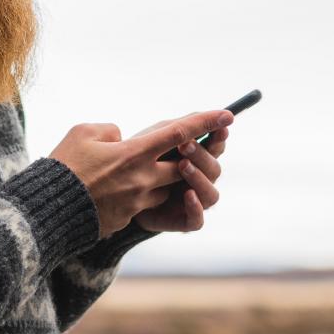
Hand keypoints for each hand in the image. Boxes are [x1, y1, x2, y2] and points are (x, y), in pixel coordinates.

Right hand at [49, 110, 231, 238]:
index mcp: (134, 154)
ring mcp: (137, 202)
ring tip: (129, 172)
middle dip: (183, 159)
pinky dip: (133, 195)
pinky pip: (141, 204)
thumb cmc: (63, 166)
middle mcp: (143, 179)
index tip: (226, 114)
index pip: (178, 133)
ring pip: (164, 188)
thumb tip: (122, 138)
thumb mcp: (83, 133)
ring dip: (157, 178)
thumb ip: (109, 130)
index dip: (204, 122)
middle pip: (180, 167)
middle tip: (178, 149)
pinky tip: (109, 190)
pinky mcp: (127, 218)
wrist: (48, 208)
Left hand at [129, 114, 227, 233]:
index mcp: (196, 159)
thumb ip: (178, 127)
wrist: (114, 191)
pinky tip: (187, 194)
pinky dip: (195, 207)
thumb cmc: (136, 160)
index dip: (219, 138)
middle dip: (202, 155)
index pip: (216, 148)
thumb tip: (204, 113)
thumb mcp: (155, 138)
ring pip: (211, 195)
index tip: (219, 126)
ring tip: (182, 165)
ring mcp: (193, 202)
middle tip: (184, 144)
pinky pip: (197, 220)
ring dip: (199, 178)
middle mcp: (199, 180)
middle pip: (214, 169)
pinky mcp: (182, 221)